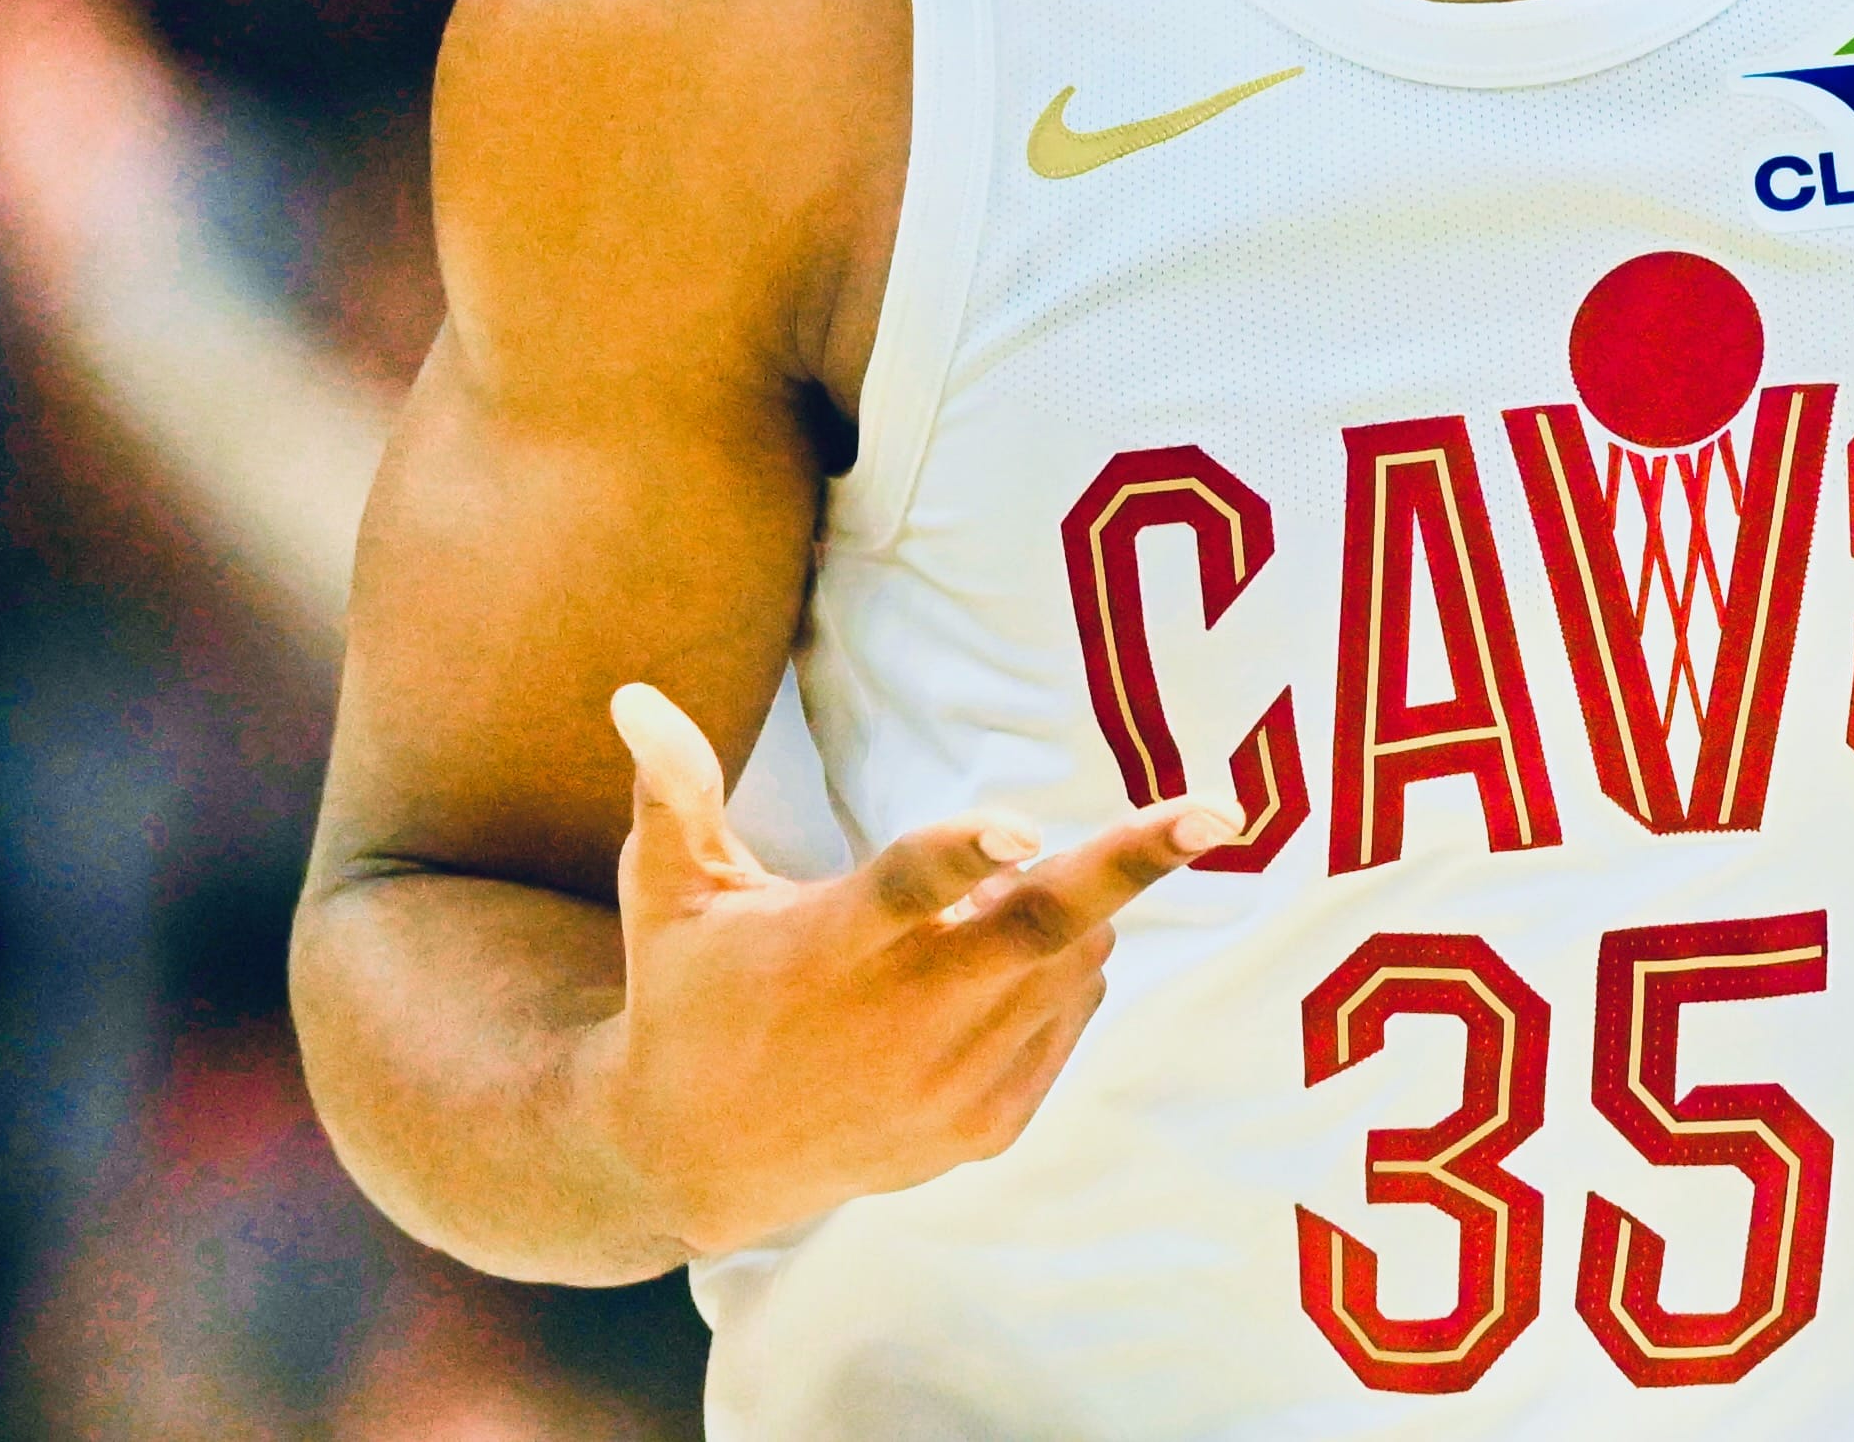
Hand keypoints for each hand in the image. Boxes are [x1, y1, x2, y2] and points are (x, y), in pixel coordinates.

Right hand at [587, 683, 1229, 1255]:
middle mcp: (898, 1023)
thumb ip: (676, 790)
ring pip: (1070, 965)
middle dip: (1130, 865)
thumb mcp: (668, 895)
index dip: (964, 856)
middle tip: (1217, 810)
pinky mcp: (985, 1128)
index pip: (904, 891)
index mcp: (824, 950)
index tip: (1026, 826)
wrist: (695, 1159)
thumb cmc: (687, 995)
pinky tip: (1000, 963)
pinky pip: (1069, 1021)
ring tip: (1001, 896)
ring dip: (1073, 911)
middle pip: (1038, 932)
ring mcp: (951, 1085)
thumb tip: (635, 692)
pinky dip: (1064, 974)